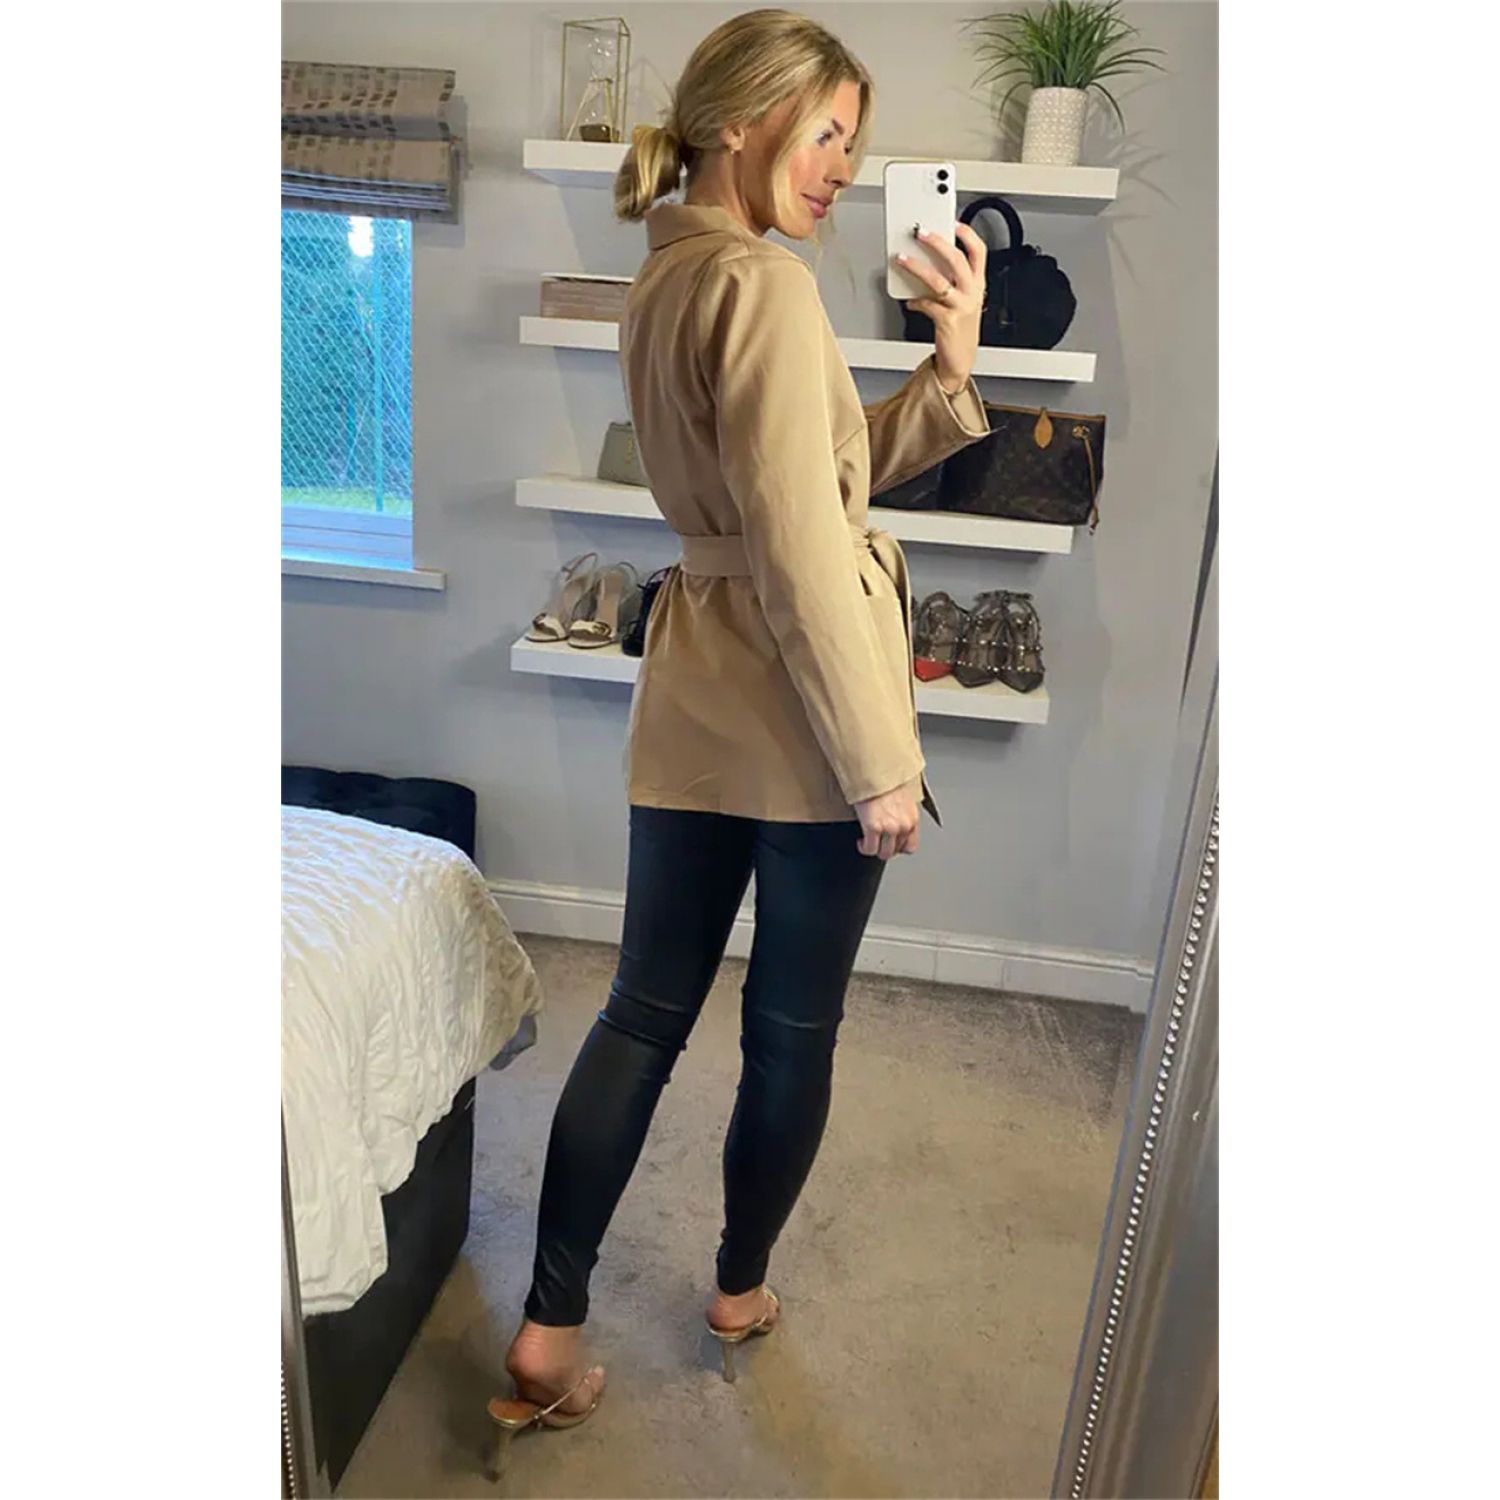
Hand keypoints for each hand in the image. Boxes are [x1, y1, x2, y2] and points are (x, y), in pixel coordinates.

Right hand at [852, 778, 920, 859]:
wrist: (875, 770)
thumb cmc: (885, 778)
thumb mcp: (901, 797)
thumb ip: (901, 812)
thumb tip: (894, 818)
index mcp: (912, 818)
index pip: (911, 846)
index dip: (899, 848)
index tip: (892, 844)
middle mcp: (904, 825)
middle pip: (896, 850)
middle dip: (886, 847)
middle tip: (877, 842)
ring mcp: (889, 828)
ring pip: (884, 853)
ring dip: (875, 849)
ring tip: (868, 842)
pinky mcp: (873, 827)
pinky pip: (870, 849)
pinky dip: (864, 848)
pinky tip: (861, 842)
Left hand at [895, 220, 985, 393]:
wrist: (959, 360)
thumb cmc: (959, 328)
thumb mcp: (961, 300)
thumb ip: (949, 281)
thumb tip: (926, 261)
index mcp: (978, 284)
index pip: (979, 252)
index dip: (968, 235)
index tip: (953, 222)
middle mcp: (972, 293)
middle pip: (957, 260)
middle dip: (938, 243)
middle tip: (921, 233)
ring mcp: (961, 307)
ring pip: (938, 280)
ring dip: (918, 267)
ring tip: (903, 259)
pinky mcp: (947, 321)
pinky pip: (927, 304)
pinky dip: (916, 301)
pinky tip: (909, 301)